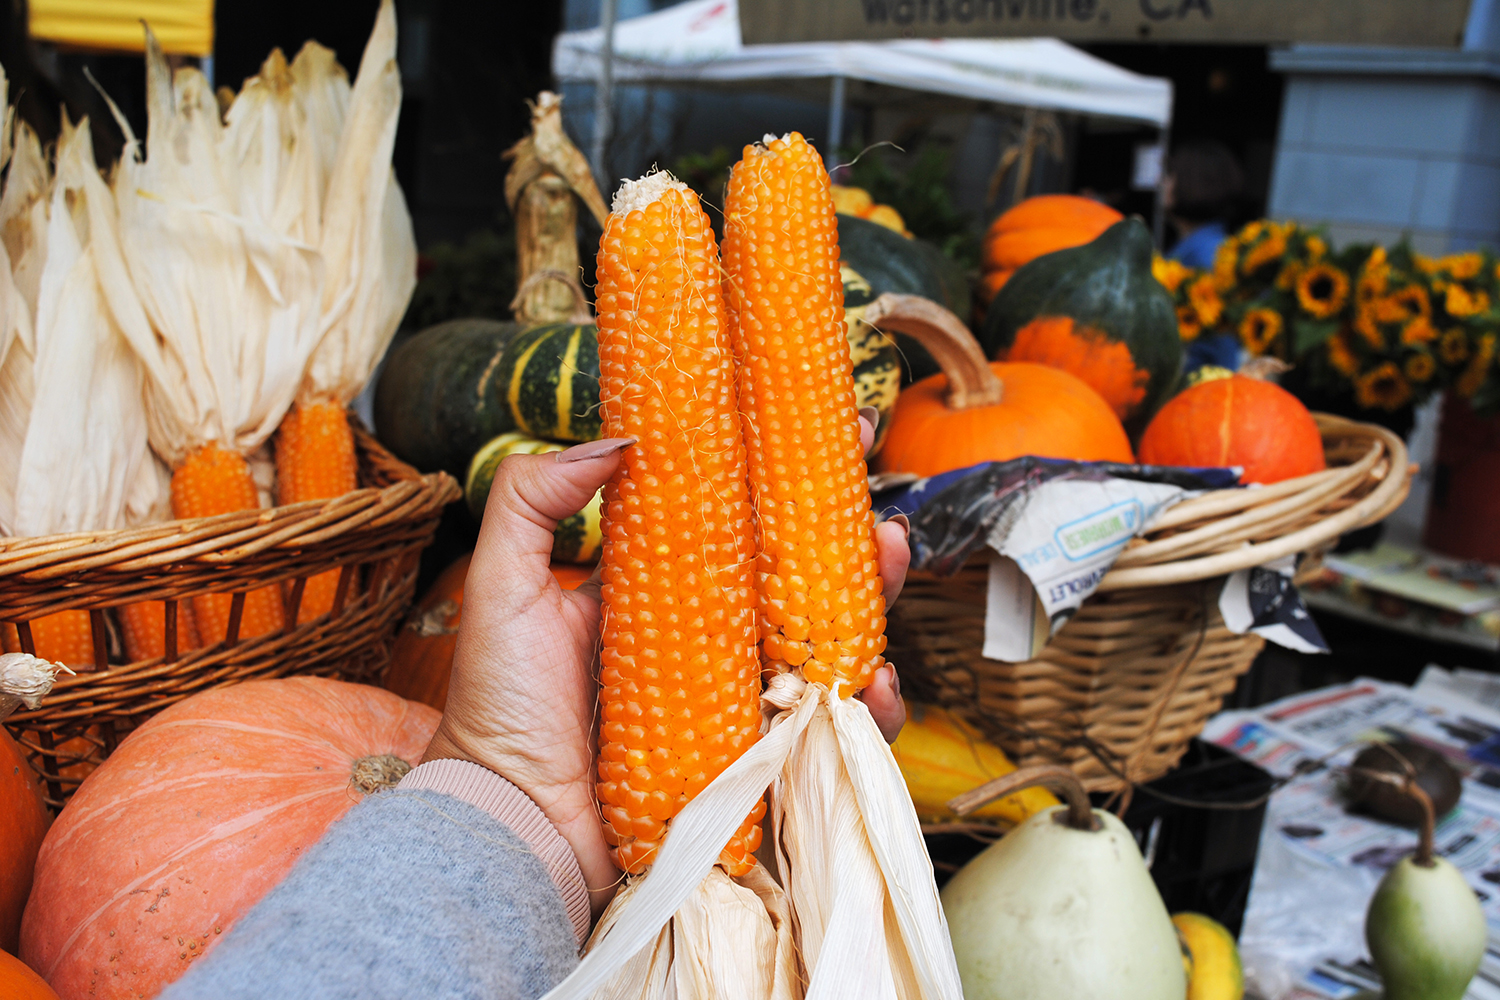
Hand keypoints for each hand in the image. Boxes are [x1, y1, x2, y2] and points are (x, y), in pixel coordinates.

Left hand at [422, 412, 909, 914]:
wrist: (512, 823)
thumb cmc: (499, 709)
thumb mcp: (503, 587)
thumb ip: (533, 500)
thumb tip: (619, 437)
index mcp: (659, 591)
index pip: (737, 524)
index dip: (784, 482)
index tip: (834, 435)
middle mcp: (706, 641)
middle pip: (796, 581)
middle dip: (849, 540)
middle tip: (879, 509)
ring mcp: (736, 701)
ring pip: (825, 646)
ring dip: (871, 606)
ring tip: (889, 565)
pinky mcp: (756, 760)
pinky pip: (826, 731)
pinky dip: (867, 708)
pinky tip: (876, 683)